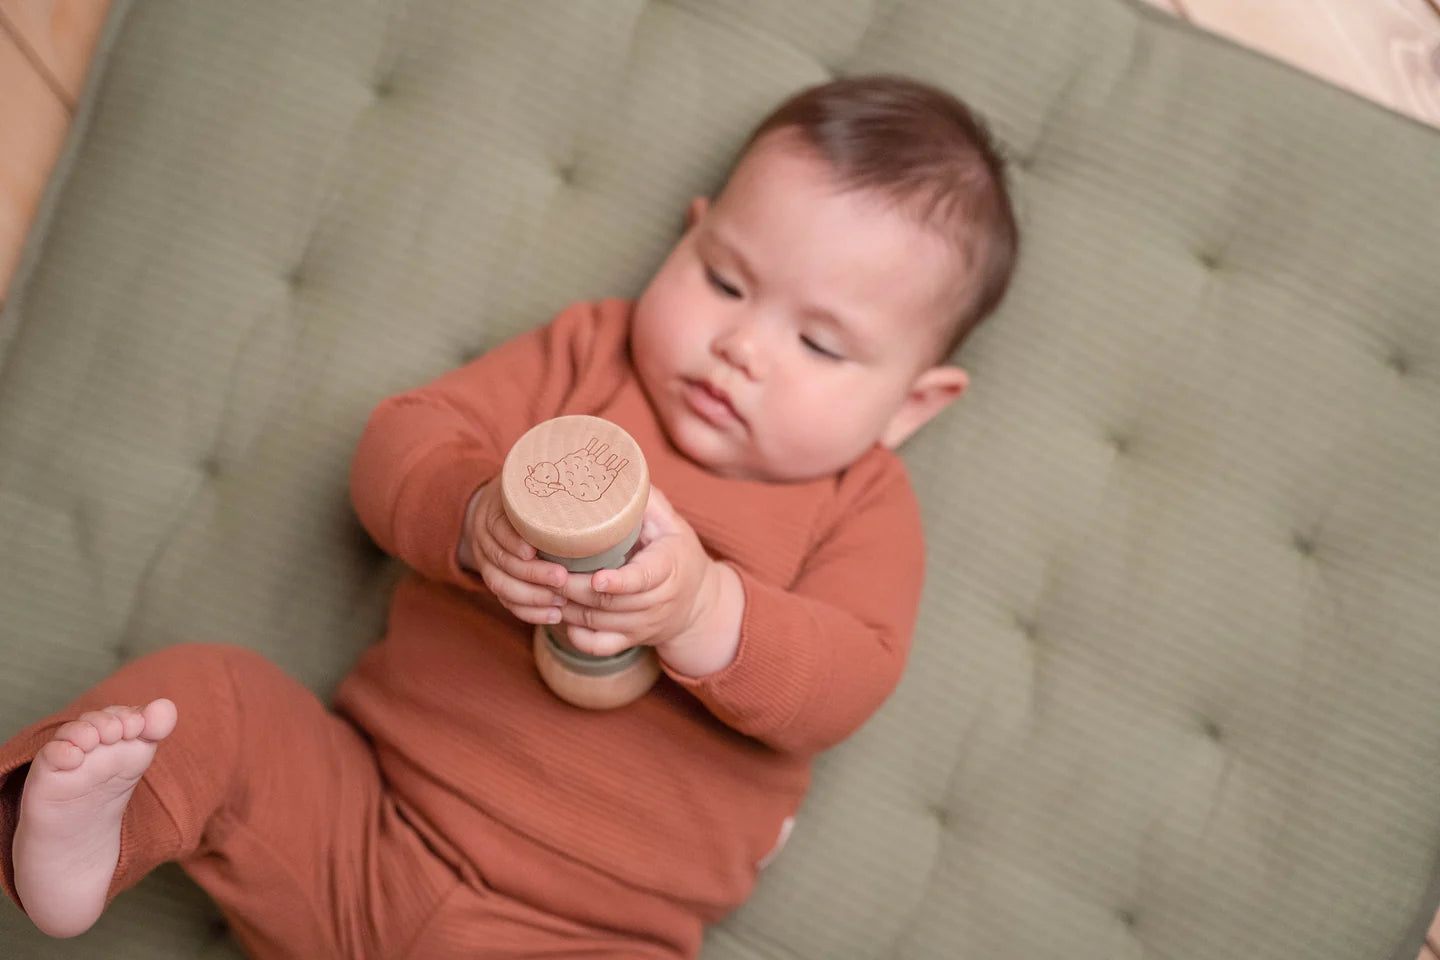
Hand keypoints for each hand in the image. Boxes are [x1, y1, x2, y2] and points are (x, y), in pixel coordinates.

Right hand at [457, 482, 570, 625]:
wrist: (496, 512)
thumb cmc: (527, 498)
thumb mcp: (530, 487)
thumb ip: (551, 488)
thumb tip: (591, 483)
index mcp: (493, 512)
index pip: (498, 528)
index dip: (513, 541)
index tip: (532, 551)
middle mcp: (485, 539)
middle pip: (502, 561)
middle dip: (532, 574)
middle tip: (562, 578)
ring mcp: (487, 563)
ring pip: (502, 586)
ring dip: (533, 597)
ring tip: (562, 601)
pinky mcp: (497, 582)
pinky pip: (507, 602)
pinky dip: (530, 612)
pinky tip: (554, 615)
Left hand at [556, 486, 721, 656]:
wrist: (699, 603)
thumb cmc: (678, 554)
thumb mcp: (673, 524)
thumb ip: (649, 503)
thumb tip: (620, 474)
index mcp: (668, 568)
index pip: (643, 579)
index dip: (619, 581)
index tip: (596, 577)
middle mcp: (657, 602)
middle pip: (611, 602)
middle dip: (575, 589)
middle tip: (548, 571)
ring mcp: (643, 625)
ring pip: (599, 623)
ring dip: (568, 607)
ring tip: (544, 586)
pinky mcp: (630, 640)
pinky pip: (599, 646)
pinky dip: (576, 636)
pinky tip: (559, 616)